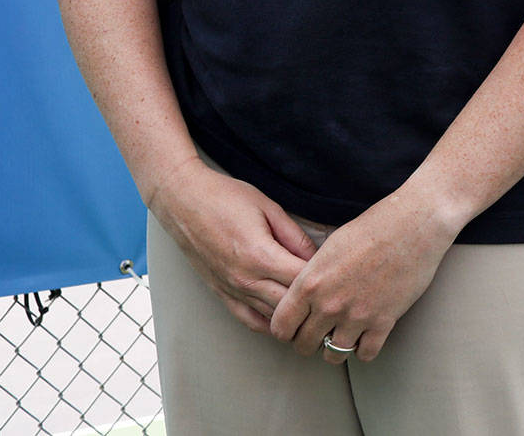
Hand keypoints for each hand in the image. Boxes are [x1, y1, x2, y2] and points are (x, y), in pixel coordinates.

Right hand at [148, 158, 317, 335]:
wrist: (183, 201)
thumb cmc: (225, 198)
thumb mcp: (268, 207)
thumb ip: (294, 236)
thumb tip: (317, 257)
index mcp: (260, 255)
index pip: (302, 280)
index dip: (325, 280)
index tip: (341, 276)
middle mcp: (245, 279)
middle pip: (291, 305)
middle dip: (314, 303)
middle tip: (334, 298)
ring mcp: (231, 290)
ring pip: (272, 318)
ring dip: (295, 318)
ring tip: (318, 314)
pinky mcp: (221, 294)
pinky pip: (249, 320)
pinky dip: (270, 325)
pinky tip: (286, 322)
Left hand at [268, 187, 461, 362]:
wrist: (414, 224)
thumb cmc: (373, 227)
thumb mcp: (331, 247)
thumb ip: (313, 276)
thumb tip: (305, 296)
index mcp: (310, 283)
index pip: (280, 328)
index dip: (287, 331)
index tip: (297, 326)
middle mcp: (328, 304)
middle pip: (304, 346)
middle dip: (310, 342)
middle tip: (321, 332)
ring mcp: (356, 316)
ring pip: (333, 355)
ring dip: (336, 348)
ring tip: (344, 335)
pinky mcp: (384, 321)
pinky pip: (365, 354)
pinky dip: (364, 349)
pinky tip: (367, 335)